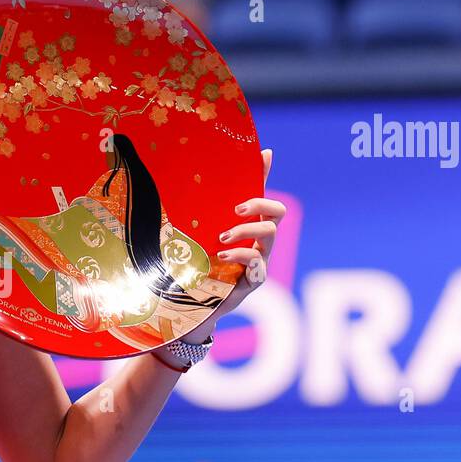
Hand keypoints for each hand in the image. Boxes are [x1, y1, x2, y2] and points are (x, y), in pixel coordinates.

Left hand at [180, 147, 286, 340]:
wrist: (189, 306)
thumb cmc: (190, 266)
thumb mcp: (191, 235)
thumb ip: (194, 214)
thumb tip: (183, 177)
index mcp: (243, 226)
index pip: (260, 193)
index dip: (266, 173)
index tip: (265, 155)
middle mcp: (256, 241)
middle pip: (277, 212)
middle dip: (261, 204)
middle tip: (236, 209)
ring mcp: (257, 261)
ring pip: (270, 235)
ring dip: (247, 230)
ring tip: (222, 238)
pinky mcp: (252, 281)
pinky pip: (258, 265)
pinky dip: (241, 257)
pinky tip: (222, 256)